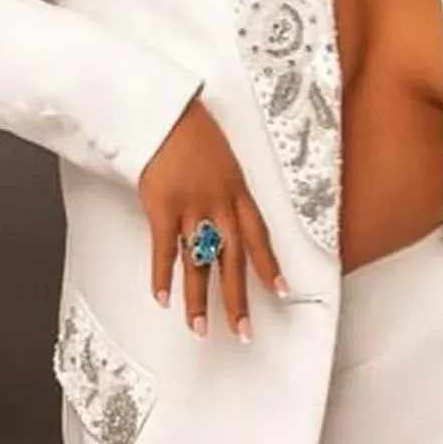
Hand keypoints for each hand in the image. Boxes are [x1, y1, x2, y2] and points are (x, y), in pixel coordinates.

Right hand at [137, 92, 286, 340]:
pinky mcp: (162, 206)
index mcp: (239, 191)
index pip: (260, 237)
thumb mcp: (223, 161)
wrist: (166, 112)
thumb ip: (227, 190)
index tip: (281, 292)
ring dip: (199, 299)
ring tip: (201, 329)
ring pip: (199, 262)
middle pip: (233, 260)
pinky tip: (162, 299)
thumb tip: (226, 216)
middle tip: (243, 331)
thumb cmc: (193, 132)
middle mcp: (220, 203)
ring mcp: (192, 206)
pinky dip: (162, 276)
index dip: (270, 266)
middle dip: (238, 299)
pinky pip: (164, 249)